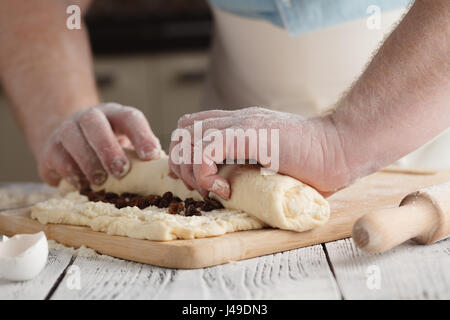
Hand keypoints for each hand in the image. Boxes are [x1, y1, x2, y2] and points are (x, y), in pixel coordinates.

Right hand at [38, 103, 160, 187]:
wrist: (70, 146)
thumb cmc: (110, 149)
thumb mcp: (128, 147)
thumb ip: (142, 155)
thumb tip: (166, 172)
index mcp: (115, 115)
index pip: (130, 118)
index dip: (142, 136)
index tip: (151, 156)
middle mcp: (90, 117)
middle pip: (95, 124)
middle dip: (108, 148)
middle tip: (121, 171)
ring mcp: (67, 129)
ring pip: (72, 137)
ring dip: (88, 161)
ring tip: (100, 181)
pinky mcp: (50, 147)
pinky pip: (56, 156)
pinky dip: (70, 172)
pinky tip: (82, 184)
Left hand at [169, 107, 350, 199]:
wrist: (342, 149)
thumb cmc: (314, 164)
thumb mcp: (272, 164)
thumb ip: (250, 165)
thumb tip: (232, 186)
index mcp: (239, 124)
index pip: (191, 126)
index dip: (184, 154)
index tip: (198, 180)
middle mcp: (236, 119)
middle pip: (182, 130)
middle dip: (181, 164)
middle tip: (202, 188)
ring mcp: (242, 123)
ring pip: (188, 137)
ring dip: (192, 171)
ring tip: (214, 190)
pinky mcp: (250, 134)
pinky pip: (207, 149)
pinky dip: (206, 173)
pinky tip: (225, 189)